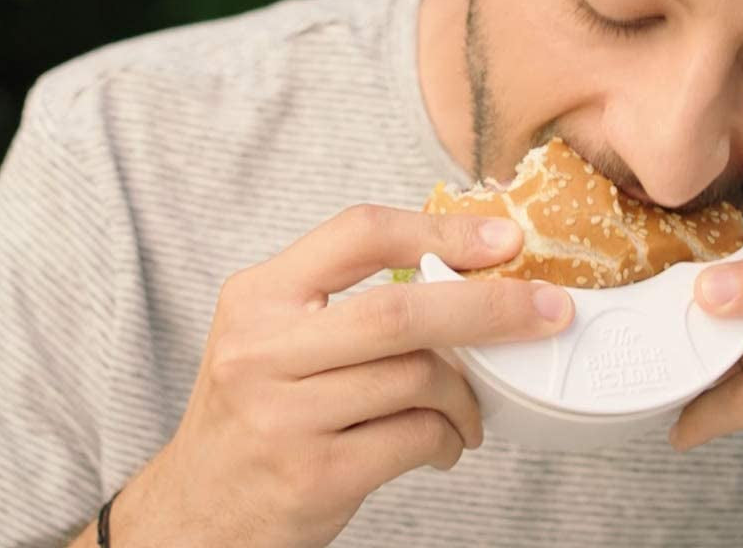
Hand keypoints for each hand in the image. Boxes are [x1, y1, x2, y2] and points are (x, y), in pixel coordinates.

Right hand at [109, 204, 573, 547]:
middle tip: (548, 310)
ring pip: (419, 378)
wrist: (194, 513)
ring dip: (468, 392)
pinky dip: (448, 437)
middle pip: (401, 309)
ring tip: (472, 406)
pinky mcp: (314, 477)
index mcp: (258, 295)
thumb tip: (467, 268)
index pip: (359, 233)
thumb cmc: (257, 408)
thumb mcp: (276, 334)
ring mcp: (285, 417)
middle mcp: (262, 350)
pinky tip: (445, 443)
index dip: (441, 229)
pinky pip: (415, 437)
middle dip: (490, 306)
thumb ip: (350, 299)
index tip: (505, 240)